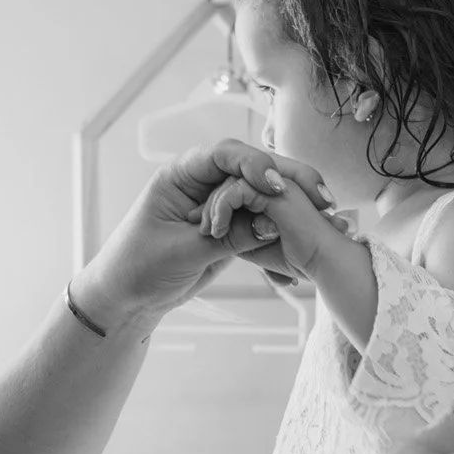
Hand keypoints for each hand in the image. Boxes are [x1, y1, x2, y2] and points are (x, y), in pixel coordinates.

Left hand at [74, 139, 333, 326]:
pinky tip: (306, 244)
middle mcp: (202, 182)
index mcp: (181, 175)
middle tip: (321, 198)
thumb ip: (227, 237)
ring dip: (294, 203)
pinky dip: (283, 232)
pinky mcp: (229, 227)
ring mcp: (218, 203)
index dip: (254, 165)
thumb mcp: (183, 252)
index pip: (224, 155)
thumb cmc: (138, 268)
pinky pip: (261, 220)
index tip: (276, 187)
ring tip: (327, 215)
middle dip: (288, 180)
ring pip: (263, 194)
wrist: (126, 298)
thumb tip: (271, 223)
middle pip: (252, 168)